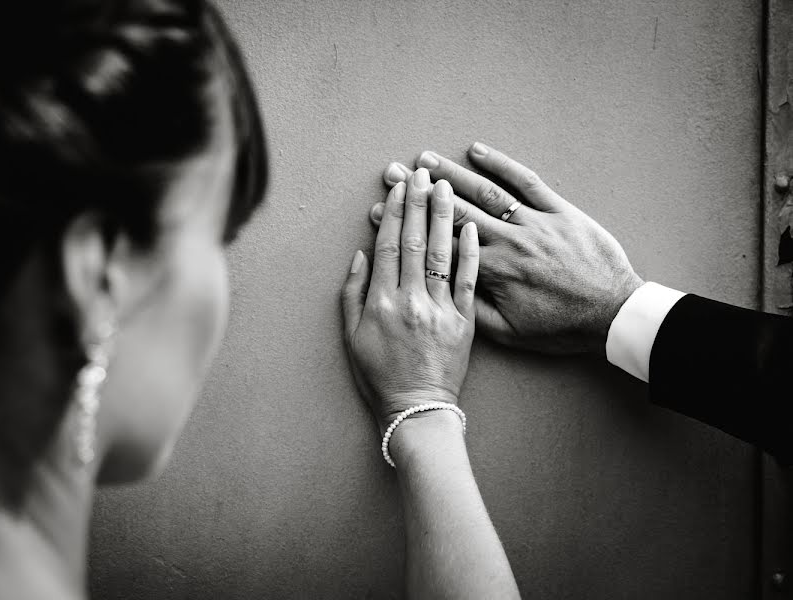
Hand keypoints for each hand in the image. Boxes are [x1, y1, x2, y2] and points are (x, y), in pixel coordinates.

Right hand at [342, 168, 479, 433]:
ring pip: (443, 254)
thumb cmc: (380, 374)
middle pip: (416, 241)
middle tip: (422, 172)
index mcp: (382, 301)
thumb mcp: (351, 336)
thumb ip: (353, 292)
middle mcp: (411, 300)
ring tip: (445, 186)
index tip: (399, 186)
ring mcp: (440, 309)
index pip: (389, 246)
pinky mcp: (465, 322)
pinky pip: (469, 281)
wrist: (416, 409)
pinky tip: (471, 226)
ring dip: (444, 216)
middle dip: (418, 202)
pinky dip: (470, 252)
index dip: (394, 212)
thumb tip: (362, 254)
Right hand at [372, 143, 643, 354]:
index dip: (407, 225)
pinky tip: (477, 150)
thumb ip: (472, 309)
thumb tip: (439, 289)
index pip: (439, 243)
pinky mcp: (559, 211)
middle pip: (455, 210)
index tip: (382, 210)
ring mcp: (535, 222)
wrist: (613, 314)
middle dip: (420, 190)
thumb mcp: (510, 333)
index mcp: (493, 271)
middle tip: (394, 172)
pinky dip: (502, 164)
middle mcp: (509, 241)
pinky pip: (526, 181)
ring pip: (486, 192)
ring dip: (453, 173)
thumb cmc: (560, 328)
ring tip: (425, 158)